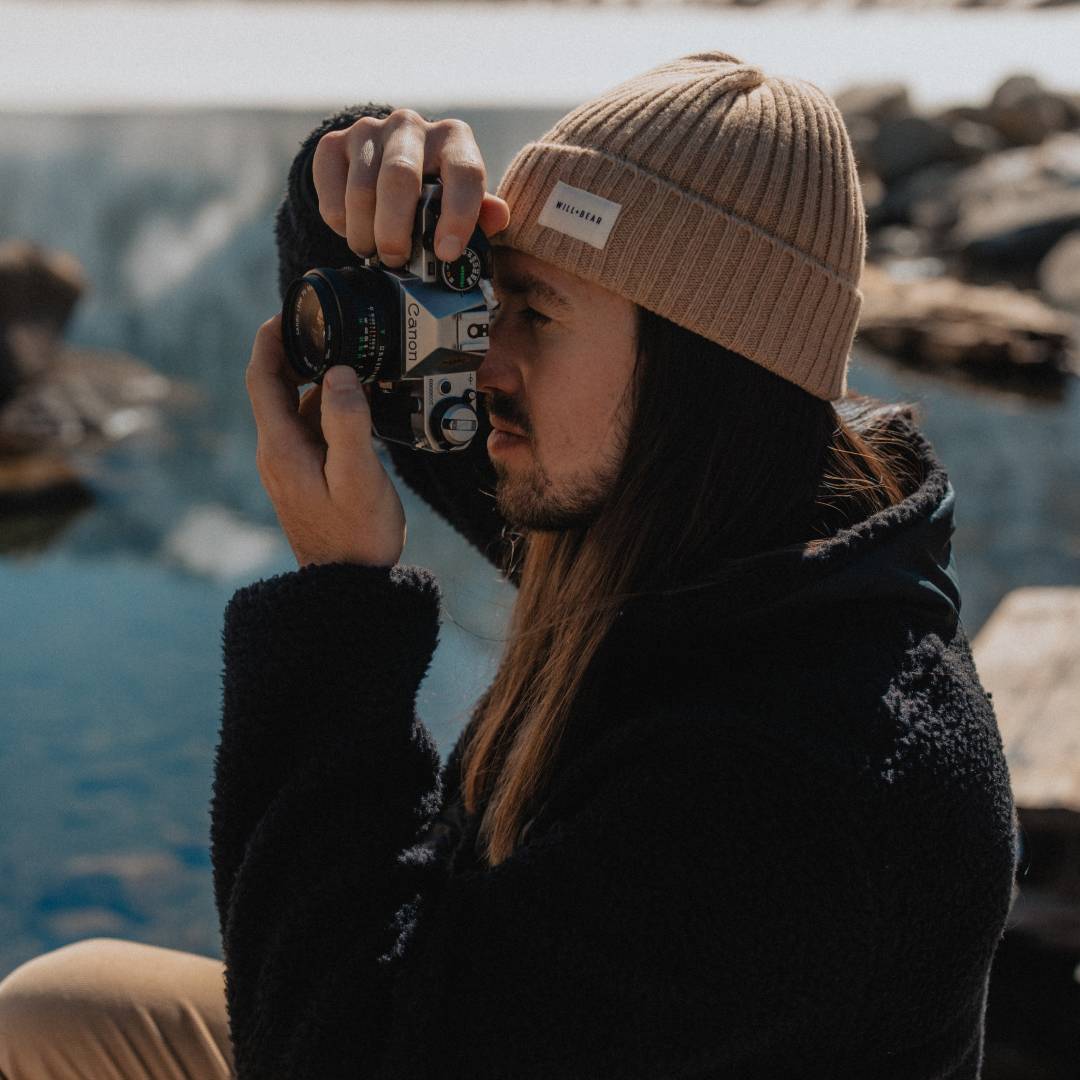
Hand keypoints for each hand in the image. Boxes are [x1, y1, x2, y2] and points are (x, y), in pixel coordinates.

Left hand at [245, 316, 405, 567]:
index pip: (261, 378)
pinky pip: (308, 430)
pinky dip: (325, 409)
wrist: (347, 584)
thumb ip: (349, 422)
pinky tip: (354, 408)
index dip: (269, 341)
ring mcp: (288, 466)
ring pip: (294, 409)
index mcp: (282, 447)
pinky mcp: (303, 477)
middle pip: (274, 388)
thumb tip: (339, 373)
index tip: (287, 314)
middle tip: (325, 330)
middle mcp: (277, 453)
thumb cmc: (356, 534)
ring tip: (349, 362)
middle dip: (294, 354)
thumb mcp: (358, 476)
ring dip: (315, 382)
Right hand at [311, 108, 509, 264]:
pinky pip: (331, 191)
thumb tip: (499, 216)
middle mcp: (411, 126)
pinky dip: (341, 223)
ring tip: (374, 253)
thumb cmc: (432, 193)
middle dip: (396, 230)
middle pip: (399, 176)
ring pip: (361, 189)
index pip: (463, 172)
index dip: (458, 215)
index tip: (446, 253)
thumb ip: (481, 213)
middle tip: (396, 260)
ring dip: (365, 234)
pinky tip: (354, 231)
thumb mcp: (461, 203)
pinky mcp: (333, 144)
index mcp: (453, 140)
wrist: (383, 163)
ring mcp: (369, 131)